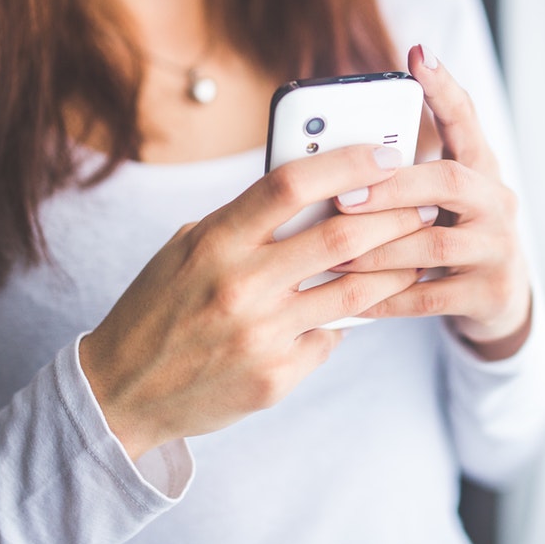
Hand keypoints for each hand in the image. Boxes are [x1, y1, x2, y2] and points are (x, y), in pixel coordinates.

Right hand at [80, 144, 432, 458]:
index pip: (289, 185)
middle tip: (420, 202)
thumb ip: (241, 224)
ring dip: (394, 266)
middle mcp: (240, 285)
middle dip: (394, 213)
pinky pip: (331, 337)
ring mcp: (261, 335)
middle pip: (340, 235)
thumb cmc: (156, 307)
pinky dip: (345, 319)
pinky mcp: (276, 377)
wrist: (124, 389)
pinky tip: (349, 309)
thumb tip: (309, 200)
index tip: (382, 153)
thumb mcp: (185, 250)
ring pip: (354, 291)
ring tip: (414, 251)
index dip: (344, 162)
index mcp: (213, 242)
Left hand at [334, 45, 531, 359]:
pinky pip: (429, 296)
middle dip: (391, 187)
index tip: (417, 55)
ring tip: (332, 252)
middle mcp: (496, 201)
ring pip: (433, 242)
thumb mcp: (432, 200)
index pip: (465, 120)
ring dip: (376, 248)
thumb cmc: (446, 234)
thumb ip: (397, 177)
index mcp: (478, 169)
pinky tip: (352, 298)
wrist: (496, 298)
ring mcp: (498, 248)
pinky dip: (386, 297)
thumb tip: (327, 157)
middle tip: (341, 196)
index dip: (443, 89)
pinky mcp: (490, 293)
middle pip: (448, 180)